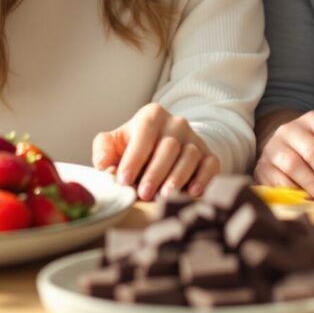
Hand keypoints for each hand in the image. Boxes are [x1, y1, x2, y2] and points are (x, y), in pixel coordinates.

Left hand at [92, 103, 221, 200]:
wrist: (167, 145)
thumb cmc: (136, 146)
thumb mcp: (116, 142)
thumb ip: (104, 150)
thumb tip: (102, 165)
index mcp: (152, 116)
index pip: (144, 135)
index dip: (133, 158)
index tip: (123, 180)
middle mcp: (176, 123)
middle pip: (168, 147)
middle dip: (154, 172)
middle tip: (143, 194)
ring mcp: (195, 139)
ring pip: (189, 156)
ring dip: (177, 178)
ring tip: (165, 196)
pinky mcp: (209, 154)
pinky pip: (210, 165)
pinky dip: (203, 179)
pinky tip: (193, 193)